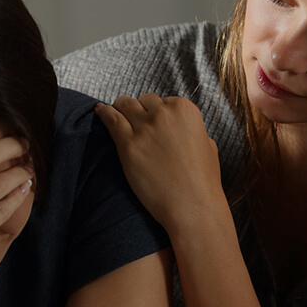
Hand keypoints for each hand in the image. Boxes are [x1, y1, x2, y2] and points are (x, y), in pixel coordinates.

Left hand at [94, 94, 226, 231]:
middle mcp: (164, 113)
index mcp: (185, 110)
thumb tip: (181, 128)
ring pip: (124, 104)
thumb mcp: (207, 145)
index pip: (164, 101)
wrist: (192, 205)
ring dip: (120, 108)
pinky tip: (99, 111)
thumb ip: (192, 130)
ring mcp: (145, 128)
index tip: (154, 122)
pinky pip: (110, 119)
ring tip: (114, 112)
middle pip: (144, 101)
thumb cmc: (202, 181)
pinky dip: (103, 113)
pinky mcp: (128, 145)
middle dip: (140, 110)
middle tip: (135, 121)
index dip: (158, 112)